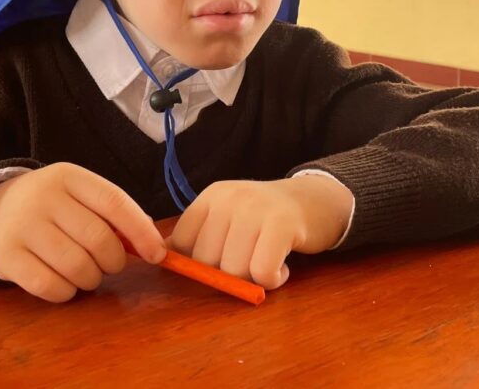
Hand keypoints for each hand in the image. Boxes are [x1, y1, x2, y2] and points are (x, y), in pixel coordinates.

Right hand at [0, 162, 165, 302]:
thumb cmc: (52, 207)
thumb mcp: (79, 195)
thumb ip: (113, 213)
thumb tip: (152, 243)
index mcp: (68, 176)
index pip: (114, 201)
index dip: (141, 231)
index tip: (158, 254)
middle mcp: (43, 197)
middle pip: (98, 239)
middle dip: (114, 261)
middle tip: (110, 264)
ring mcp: (22, 227)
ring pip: (77, 266)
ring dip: (92, 279)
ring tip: (87, 273)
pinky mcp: (6, 257)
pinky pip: (50, 286)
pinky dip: (66, 292)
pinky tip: (65, 283)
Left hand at [168, 175, 353, 289]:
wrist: (316, 201)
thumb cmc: (267, 219)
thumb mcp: (229, 218)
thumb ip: (200, 236)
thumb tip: (162, 258)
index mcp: (211, 197)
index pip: (182, 243)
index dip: (198, 263)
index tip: (223, 259)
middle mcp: (229, 198)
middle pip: (206, 262)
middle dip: (229, 273)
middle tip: (252, 260)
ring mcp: (255, 208)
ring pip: (234, 270)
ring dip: (254, 279)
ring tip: (269, 262)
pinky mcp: (281, 223)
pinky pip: (262, 271)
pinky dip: (272, 280)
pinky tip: (282, 269)